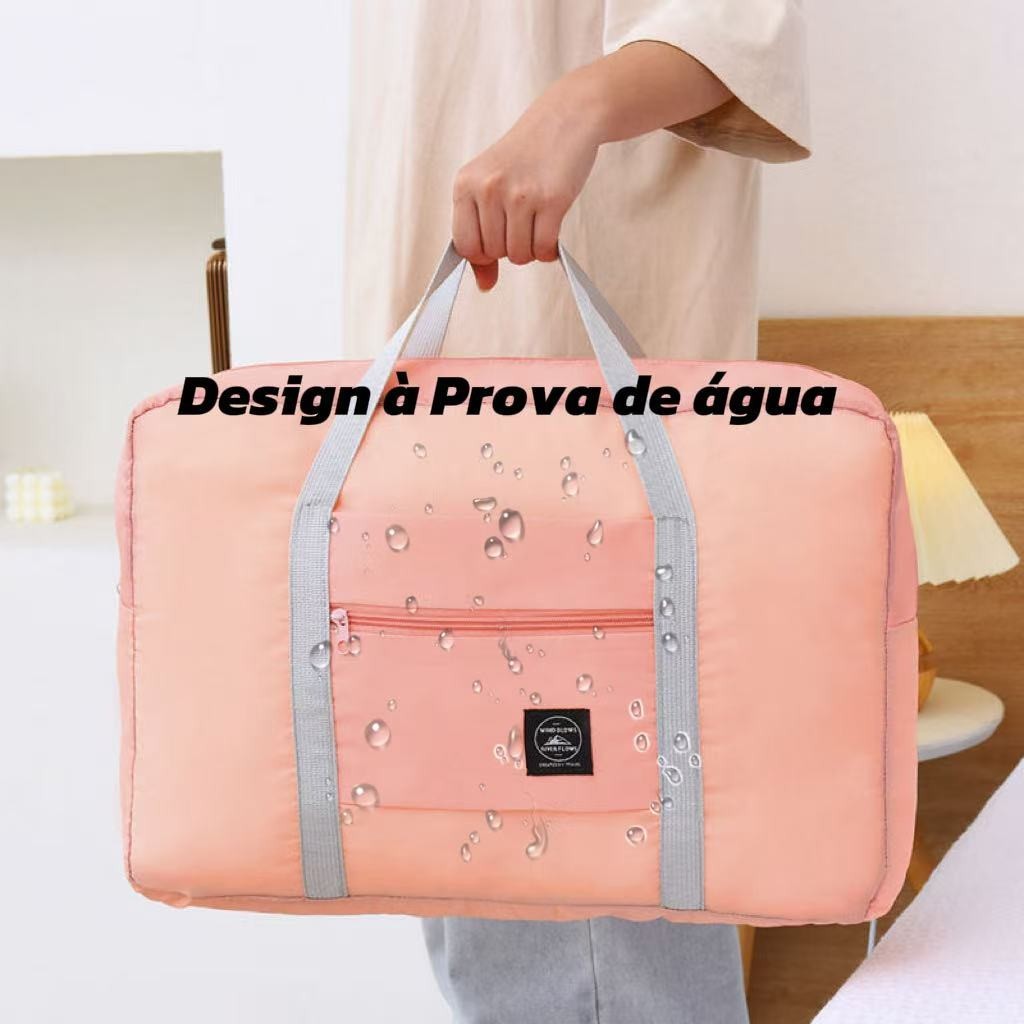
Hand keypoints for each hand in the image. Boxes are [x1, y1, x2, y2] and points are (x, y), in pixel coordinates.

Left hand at [452, 82, 600, 290]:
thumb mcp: (490, 186)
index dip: (483, 252)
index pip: (466, 246)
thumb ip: (480, 234)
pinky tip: (551, 230)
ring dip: (531, 249)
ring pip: (519, 255)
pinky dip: (549, 250)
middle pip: (495, 253)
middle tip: (522, 222)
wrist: (563, 119)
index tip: (497, 239)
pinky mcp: (551, 200)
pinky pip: (544, 249)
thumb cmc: (524, 158)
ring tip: (536, 223)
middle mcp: (489, 188)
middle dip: (510, 247)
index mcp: (465, 184)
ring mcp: (520, 194)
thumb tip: (484, 285)